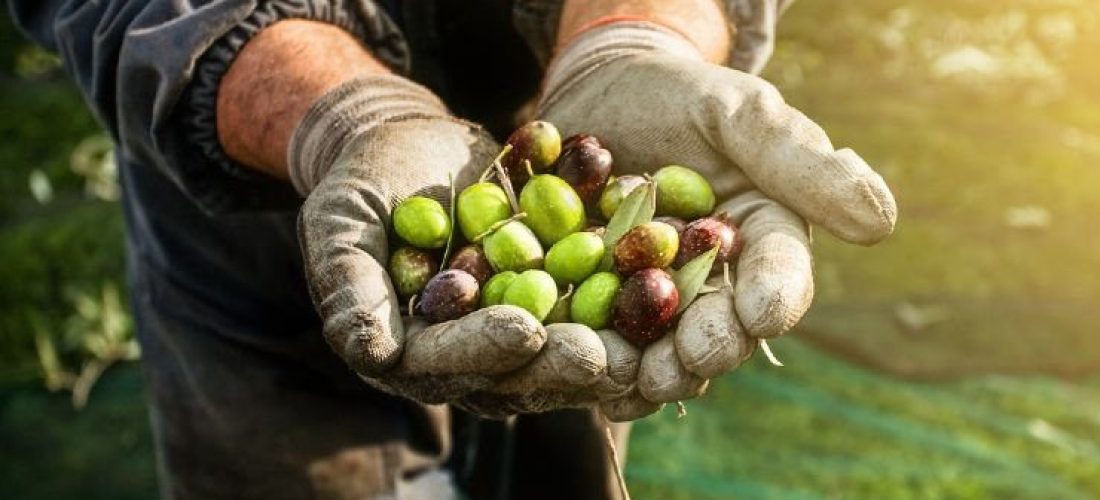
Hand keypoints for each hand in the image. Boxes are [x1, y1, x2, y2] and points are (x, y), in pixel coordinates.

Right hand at [291, 75, 640, 416]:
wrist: (410, 145)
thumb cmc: (363, 181)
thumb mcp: (341, 222)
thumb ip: (349, 284)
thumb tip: (371, 351)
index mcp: (408, 348)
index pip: (445, 360)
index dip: (483, 349)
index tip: (524, 332)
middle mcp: (465, 352)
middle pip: (515, 370)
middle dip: (560, 363)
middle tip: (606, 356)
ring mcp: (513, 328)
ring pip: (562, 350)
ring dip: (607, 347)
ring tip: (648, 341)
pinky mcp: (552, 300)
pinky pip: (591, 306)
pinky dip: (626, 301)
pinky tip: (663, 288)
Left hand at [539, 22, 896, 416]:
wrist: (601, 92)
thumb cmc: (679, 95)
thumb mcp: (737, 112)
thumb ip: (798, 162)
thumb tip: (880, 221)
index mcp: (763, 235)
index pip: (780, 273)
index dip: (775, 296)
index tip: (762, 314)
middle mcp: (718, 279)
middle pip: (723, 326)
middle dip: (711, 348)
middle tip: (692, 360)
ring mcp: (657, 298)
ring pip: (665, 348)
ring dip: (654, 371)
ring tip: (636, 382)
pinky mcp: (602, 303)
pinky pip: (605, 343)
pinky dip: (599, 366)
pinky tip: (590, 384)